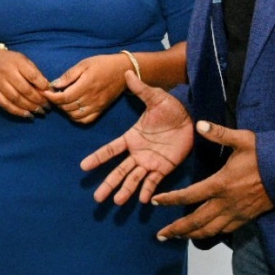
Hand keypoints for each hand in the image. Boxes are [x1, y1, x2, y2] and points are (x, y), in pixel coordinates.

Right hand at [0, 48, 49, 117]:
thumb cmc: (11, 61)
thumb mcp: (24, 60)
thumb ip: (35, 73)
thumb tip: (47, 89)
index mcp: (17, 62)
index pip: (32, 76)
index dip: (43, 86)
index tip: (51, 93)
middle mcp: (7, 72)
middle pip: (25, 90)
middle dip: (38, 100)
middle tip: (47, 107)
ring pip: (16, 99)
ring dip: (30, 107)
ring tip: (40, 111)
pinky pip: (5, 104)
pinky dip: (17, 112)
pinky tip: (27, 115)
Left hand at [45, 53, 130, 123]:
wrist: (123, 71)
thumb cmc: (102, 64)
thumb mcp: (84, 64)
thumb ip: (69, 75)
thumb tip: (55, 84)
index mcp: (86, 85)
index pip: (64, 97)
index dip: (52, 97)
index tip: (45, 92)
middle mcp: (91, 98)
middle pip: (67, 107)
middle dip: (56, 102)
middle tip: (52, 95)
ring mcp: (97, 106)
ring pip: (75, 115)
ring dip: (65, 110)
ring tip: (62, 101)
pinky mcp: (101, 110)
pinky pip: (86, 120)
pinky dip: (76, 118)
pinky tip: (72, 109)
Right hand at [79, 72, 193, 203]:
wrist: (191, 116)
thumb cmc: (171, 107)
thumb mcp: (155, 97)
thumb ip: (140, 89)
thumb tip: (127, 72)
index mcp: (131, 137)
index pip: (110, 150)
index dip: (97, 158)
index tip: (83, 167)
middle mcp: (137, 153)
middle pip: (119, 171)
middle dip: (108, 183)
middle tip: (97, 198)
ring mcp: (150, 161)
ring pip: (134, 179)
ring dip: (125, 190)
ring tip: (116, 202)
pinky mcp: (164, 168)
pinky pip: (154, 181)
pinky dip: (148, 191)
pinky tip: (142, 200)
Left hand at [152, 121, 273, 239]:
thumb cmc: (266, 156)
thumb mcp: (243, 140)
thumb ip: (219, 133)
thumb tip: (200, 123)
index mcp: (220, 184)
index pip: (189, 196)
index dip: (170, 200)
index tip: (155, 202)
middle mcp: (226, 203)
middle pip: (196, 221)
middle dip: (177, 229)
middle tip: (160, 236)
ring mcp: (237, 212)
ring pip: (210, 230)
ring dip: (192, 235)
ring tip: (177, 238)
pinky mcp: (247, 217)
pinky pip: (225, 230)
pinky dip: (211, 234)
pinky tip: (204, 235)